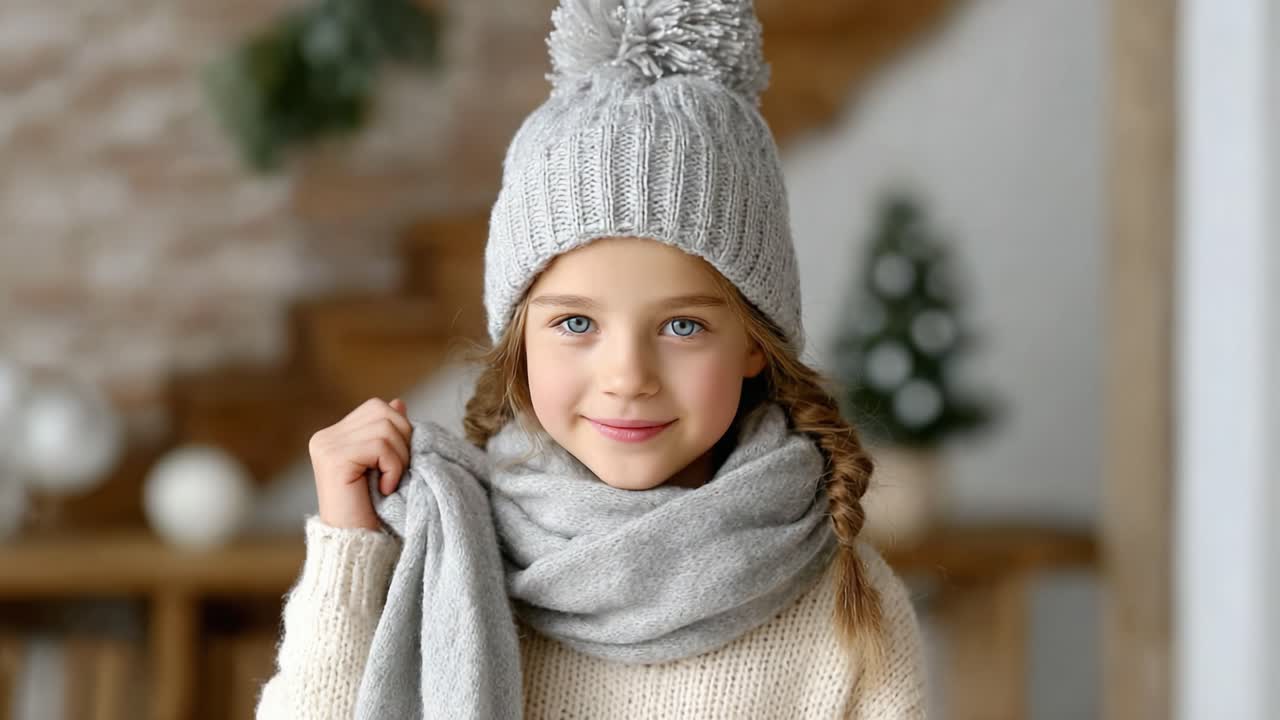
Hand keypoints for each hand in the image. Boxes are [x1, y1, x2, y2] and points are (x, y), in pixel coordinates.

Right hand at [309, 397, 410, 529]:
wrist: (360, 545)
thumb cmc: (375, 510)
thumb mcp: (387, 464)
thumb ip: (389, 433)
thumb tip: (399, 402)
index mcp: (335, 435)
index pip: (378, 408)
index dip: (400, 431)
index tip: (397, 464)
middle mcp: (325, 437)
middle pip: (383, 411)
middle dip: (403, 441)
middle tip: (396, 473)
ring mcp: (326, 446)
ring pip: (385, 427)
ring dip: (399, 458)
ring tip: (389, 482)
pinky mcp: (333, 459)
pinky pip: (379, 445)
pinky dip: (393, 467)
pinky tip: (385, 488)